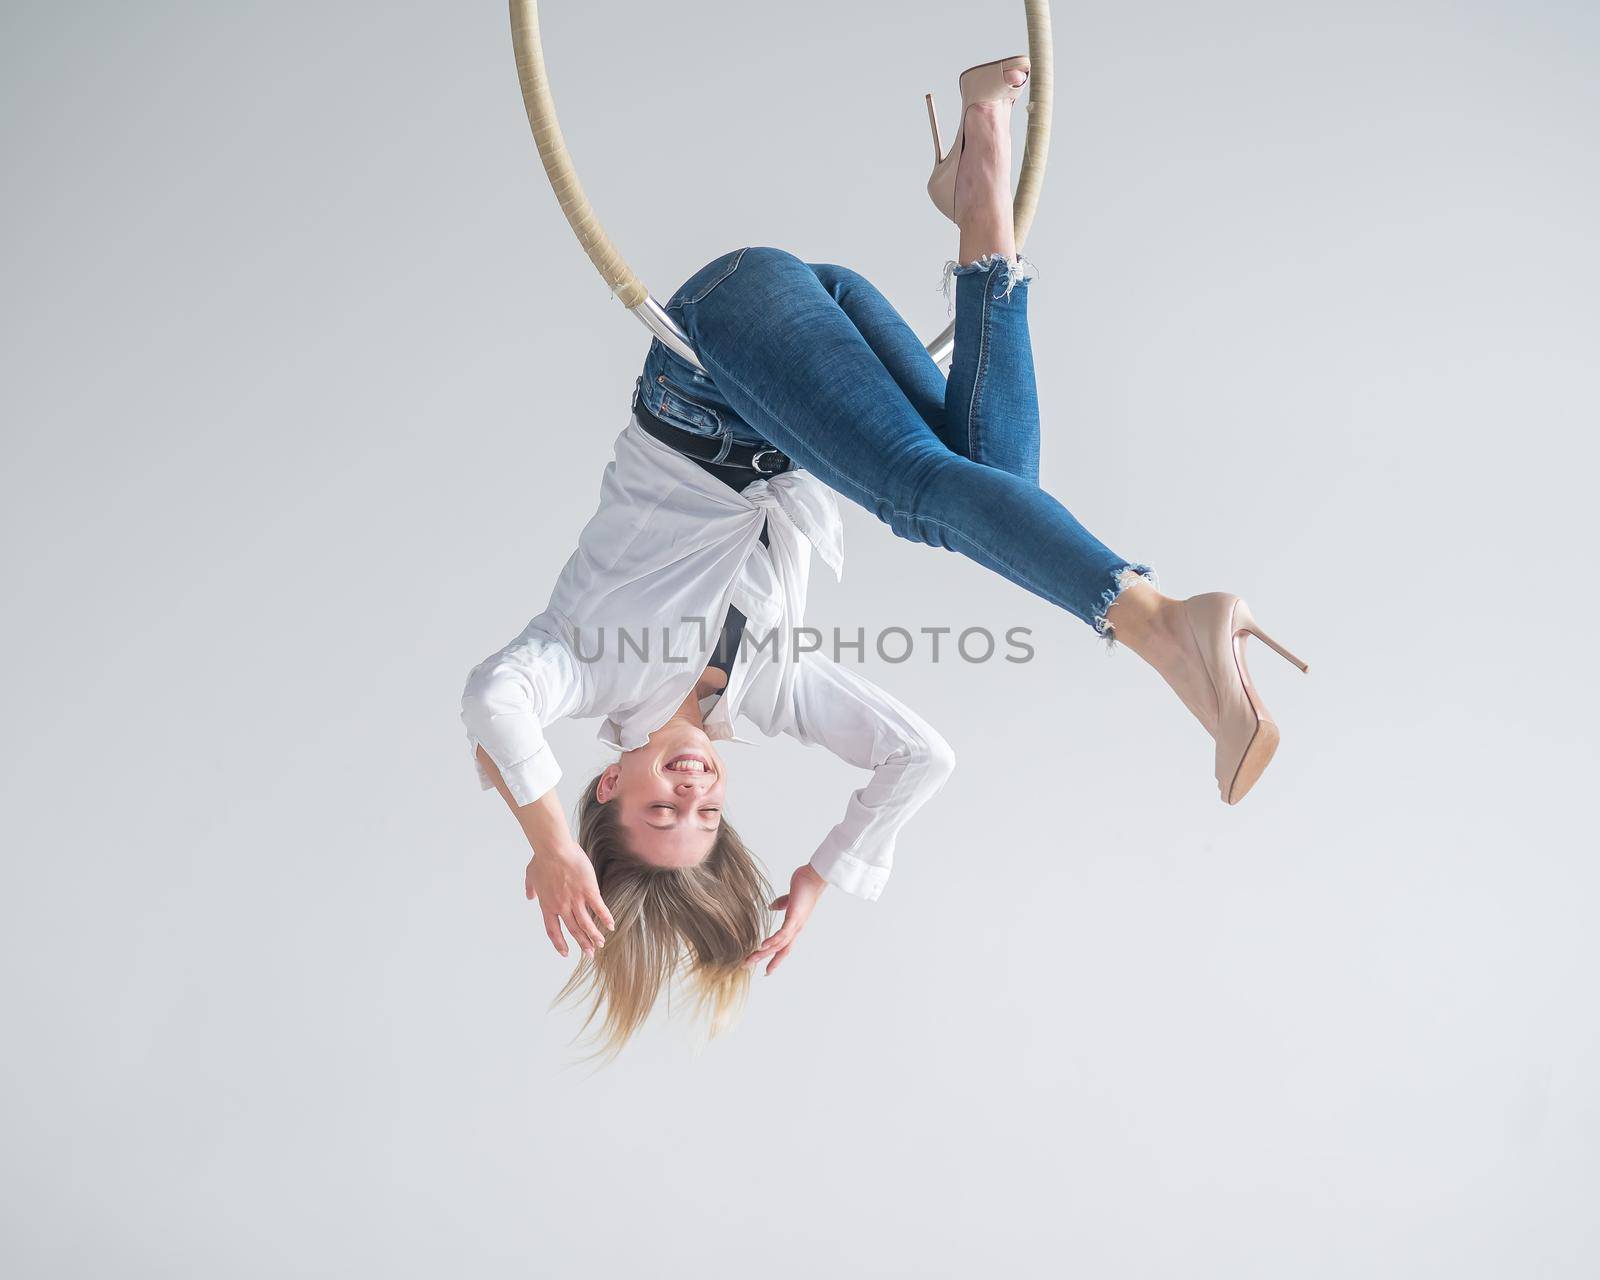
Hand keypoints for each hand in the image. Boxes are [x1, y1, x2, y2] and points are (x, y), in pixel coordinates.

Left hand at [525, 844, 614, 958]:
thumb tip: (529, 896)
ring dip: (594, 935)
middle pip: (573, 930)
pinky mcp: (588, 890)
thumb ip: (530, 889)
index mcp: (547, 905)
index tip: (565, 953)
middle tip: (590, 954)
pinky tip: (611, 925)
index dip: (559, 943)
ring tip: (601, 944)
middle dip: (582, 944)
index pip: (553, 930)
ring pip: (586, 923)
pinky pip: (598, 908)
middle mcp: (562, 906)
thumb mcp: (531, 875)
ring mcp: (575, 899)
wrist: (553, 849)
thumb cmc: (542, 859)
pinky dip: (605, 918)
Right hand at [747, 864, 827, 975]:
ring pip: (779, 944)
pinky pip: (783, 933)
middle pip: (779, 949)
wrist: (815, 876)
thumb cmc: (804, 885)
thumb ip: (781, 903)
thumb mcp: (789, 897)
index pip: (784, 946)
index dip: (775, 958)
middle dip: (764, 959)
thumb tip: (772, 906)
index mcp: (794, 925)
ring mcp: (796, 924)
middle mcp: (796, 929)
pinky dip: (773, 940)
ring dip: (764, 953)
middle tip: (749, 966)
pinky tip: (763, 946)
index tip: (767, 969)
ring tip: (752, 959)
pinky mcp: (795, 918)